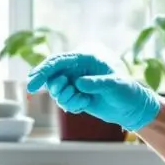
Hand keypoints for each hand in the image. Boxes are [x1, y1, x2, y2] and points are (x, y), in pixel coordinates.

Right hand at [27, 53, 160, 133]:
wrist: (131, 107)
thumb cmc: (127, 91)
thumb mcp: (116, 85)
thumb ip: (98, 83)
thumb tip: (78, 83)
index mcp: (85, 57)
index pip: (58, 61)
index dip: (43, 71)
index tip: (32, 84)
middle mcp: (77, 67)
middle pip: (51, 74)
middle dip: (55, 87)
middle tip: (70, 94)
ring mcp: (75, 80)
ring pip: (56, 89)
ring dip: (65, 98)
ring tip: (82, 101)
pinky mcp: (75, 93)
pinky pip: (63, 100)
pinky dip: (71, 105)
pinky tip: (85, 105)